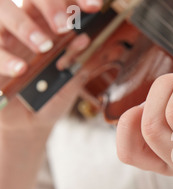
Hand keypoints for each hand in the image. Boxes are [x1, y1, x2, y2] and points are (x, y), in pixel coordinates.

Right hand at [0, 0, 101, 134]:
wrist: (29, 123)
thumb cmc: (50, 97)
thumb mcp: (68, 83)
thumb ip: (75, 63)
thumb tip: (84, 40)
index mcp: (47, 27)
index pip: (58, 2)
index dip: (75, 0)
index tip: (94, 8)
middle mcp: (23, 27)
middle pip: (30, 0)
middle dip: (49, 6)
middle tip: (65, 25)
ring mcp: (3, 40)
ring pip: (4, 14)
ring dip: (26, 27)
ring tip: (44, 46)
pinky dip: (6, 58)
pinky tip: (22, 69)